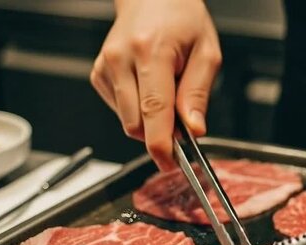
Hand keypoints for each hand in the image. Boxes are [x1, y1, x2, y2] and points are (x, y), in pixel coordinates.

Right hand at [90, 0, 221, 170]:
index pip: (153, 110)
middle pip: (136, 123)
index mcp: (151, 52)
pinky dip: (137, 110)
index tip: (169, 164)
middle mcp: (121, 59)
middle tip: (182, 121)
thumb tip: (194, 130)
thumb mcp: (207, 53)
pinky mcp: (98, 74)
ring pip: (126, 121)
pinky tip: (148, 87)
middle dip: (160, 134)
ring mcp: (105, 66)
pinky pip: (120, 110)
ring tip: (166, 91)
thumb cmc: (182, 19)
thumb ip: (198, 93)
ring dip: (149, 121)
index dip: (160, 144)